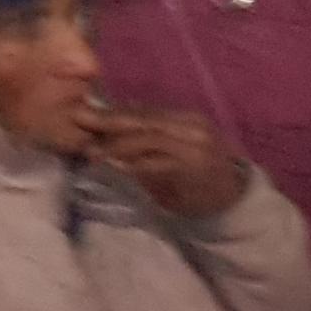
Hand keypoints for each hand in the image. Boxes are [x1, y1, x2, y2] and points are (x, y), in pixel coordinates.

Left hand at [75, 105, 247, 219]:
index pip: (144, 110)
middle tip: (78, 119)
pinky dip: (131, 164)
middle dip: (108, 120)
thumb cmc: (198, 176)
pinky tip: (112, 165)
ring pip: (146, 139)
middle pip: (143, 120)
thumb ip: (148, 138)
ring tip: (90, 150)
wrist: (232, 200)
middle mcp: (192, 126)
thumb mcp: (174, 150)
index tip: (83, 110)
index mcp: (187, 118)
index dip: (112, 110)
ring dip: (114, 145)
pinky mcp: (192, 166)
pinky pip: (154, 163)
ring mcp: (194, 145)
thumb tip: (111, 126)